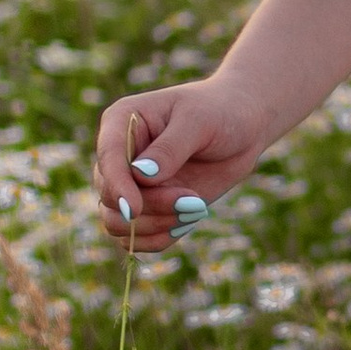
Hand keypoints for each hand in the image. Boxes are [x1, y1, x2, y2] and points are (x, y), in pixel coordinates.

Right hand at [91, 81, 270, 256]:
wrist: (243, 127)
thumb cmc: (219, 111)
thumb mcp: (198, 121)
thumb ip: (169, 148)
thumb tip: (141, 176)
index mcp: (120, 121)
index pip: (107, 158)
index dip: (117, 187)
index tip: (134, 211)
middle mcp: (119, 155)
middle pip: (110, 197)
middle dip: (150, 207)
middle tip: (194, 201)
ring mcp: (131, 183)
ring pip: (118, 223)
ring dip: (155, 226)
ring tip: (195, 209)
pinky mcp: (149, 206)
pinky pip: (136, 237)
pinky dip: (159, 238)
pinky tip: (189, 221)